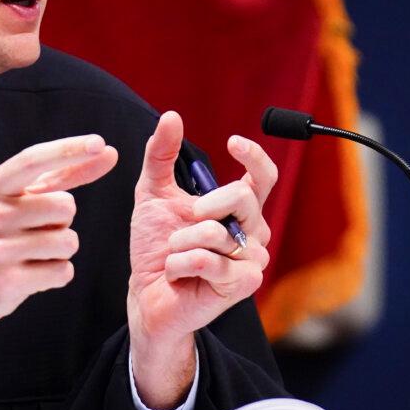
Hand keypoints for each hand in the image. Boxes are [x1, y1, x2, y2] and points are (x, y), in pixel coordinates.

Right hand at [0, 134, 117, 360]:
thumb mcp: (8, 203)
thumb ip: (56, 178)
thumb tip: (104, 152)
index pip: (33, 160)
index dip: (69, 150)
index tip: (99, 143)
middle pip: (65, 206)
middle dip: (62, 221)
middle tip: (33, 232)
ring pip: (68, 241)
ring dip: (60, 250)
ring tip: (30, 255)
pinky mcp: (8, 282)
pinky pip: (62, 272)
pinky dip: (56, 275)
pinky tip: (30, 274)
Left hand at [127, 111, 276, 408]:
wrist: (146, 293)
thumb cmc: (155, 245)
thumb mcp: (152, 192)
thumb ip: (161, 155)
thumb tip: (171, 116)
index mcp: (239, 208)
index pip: (263, 177)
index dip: (255, 157)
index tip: (233, 142)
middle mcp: (253, 232)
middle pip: (242, 198)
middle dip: (202, 206)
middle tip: (185, 221)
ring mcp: (251, 260)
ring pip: (217, 233)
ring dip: (181, 242)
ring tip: (175, 256)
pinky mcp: (242, 285)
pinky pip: (207, 260)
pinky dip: (180, 263)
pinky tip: (177, 272)